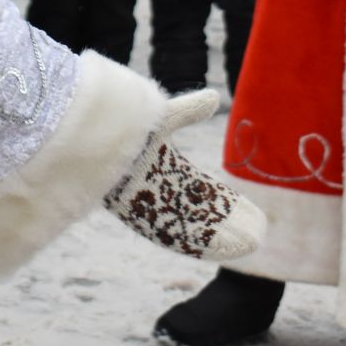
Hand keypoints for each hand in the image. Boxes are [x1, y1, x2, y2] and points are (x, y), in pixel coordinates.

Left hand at [103, 90, 263, 261]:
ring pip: (189, 227)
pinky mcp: (140, 219)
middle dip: (224, 223)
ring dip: (219, 237)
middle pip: (198, 212)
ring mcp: (149, 206)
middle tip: (256, 234)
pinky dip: (200, 244)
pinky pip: (173, 236)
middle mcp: (158, 190)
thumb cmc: (122, 129)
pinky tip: (227, 250)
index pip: (200, 189)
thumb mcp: (160, 118)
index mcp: (165, 169)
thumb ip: (186, 111)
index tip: (246, 208)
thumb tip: (213, 96)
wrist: (89, 142)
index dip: (222, 201)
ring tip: (251, 244)